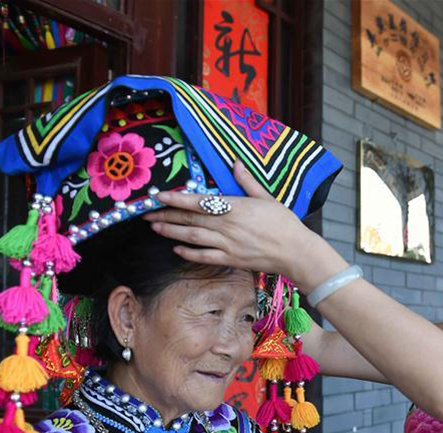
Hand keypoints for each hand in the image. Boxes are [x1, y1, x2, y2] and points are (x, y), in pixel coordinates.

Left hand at [146, 161, 319, 277]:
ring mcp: (227, 245)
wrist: (295, 251)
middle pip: (189, 220)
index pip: (198, 201)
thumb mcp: (267, 197)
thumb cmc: (284, 223)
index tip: (159, 196)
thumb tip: (235, 163)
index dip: (176, 199)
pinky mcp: (230, 260)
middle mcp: (227, 226)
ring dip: (171, 232)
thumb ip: (247, 181)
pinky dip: (188, 253)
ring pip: (192, 237)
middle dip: (166, 216)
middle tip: (147, 213)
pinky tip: (176, 249)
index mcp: (235, 207)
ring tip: (155, 228)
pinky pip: (204, 257)